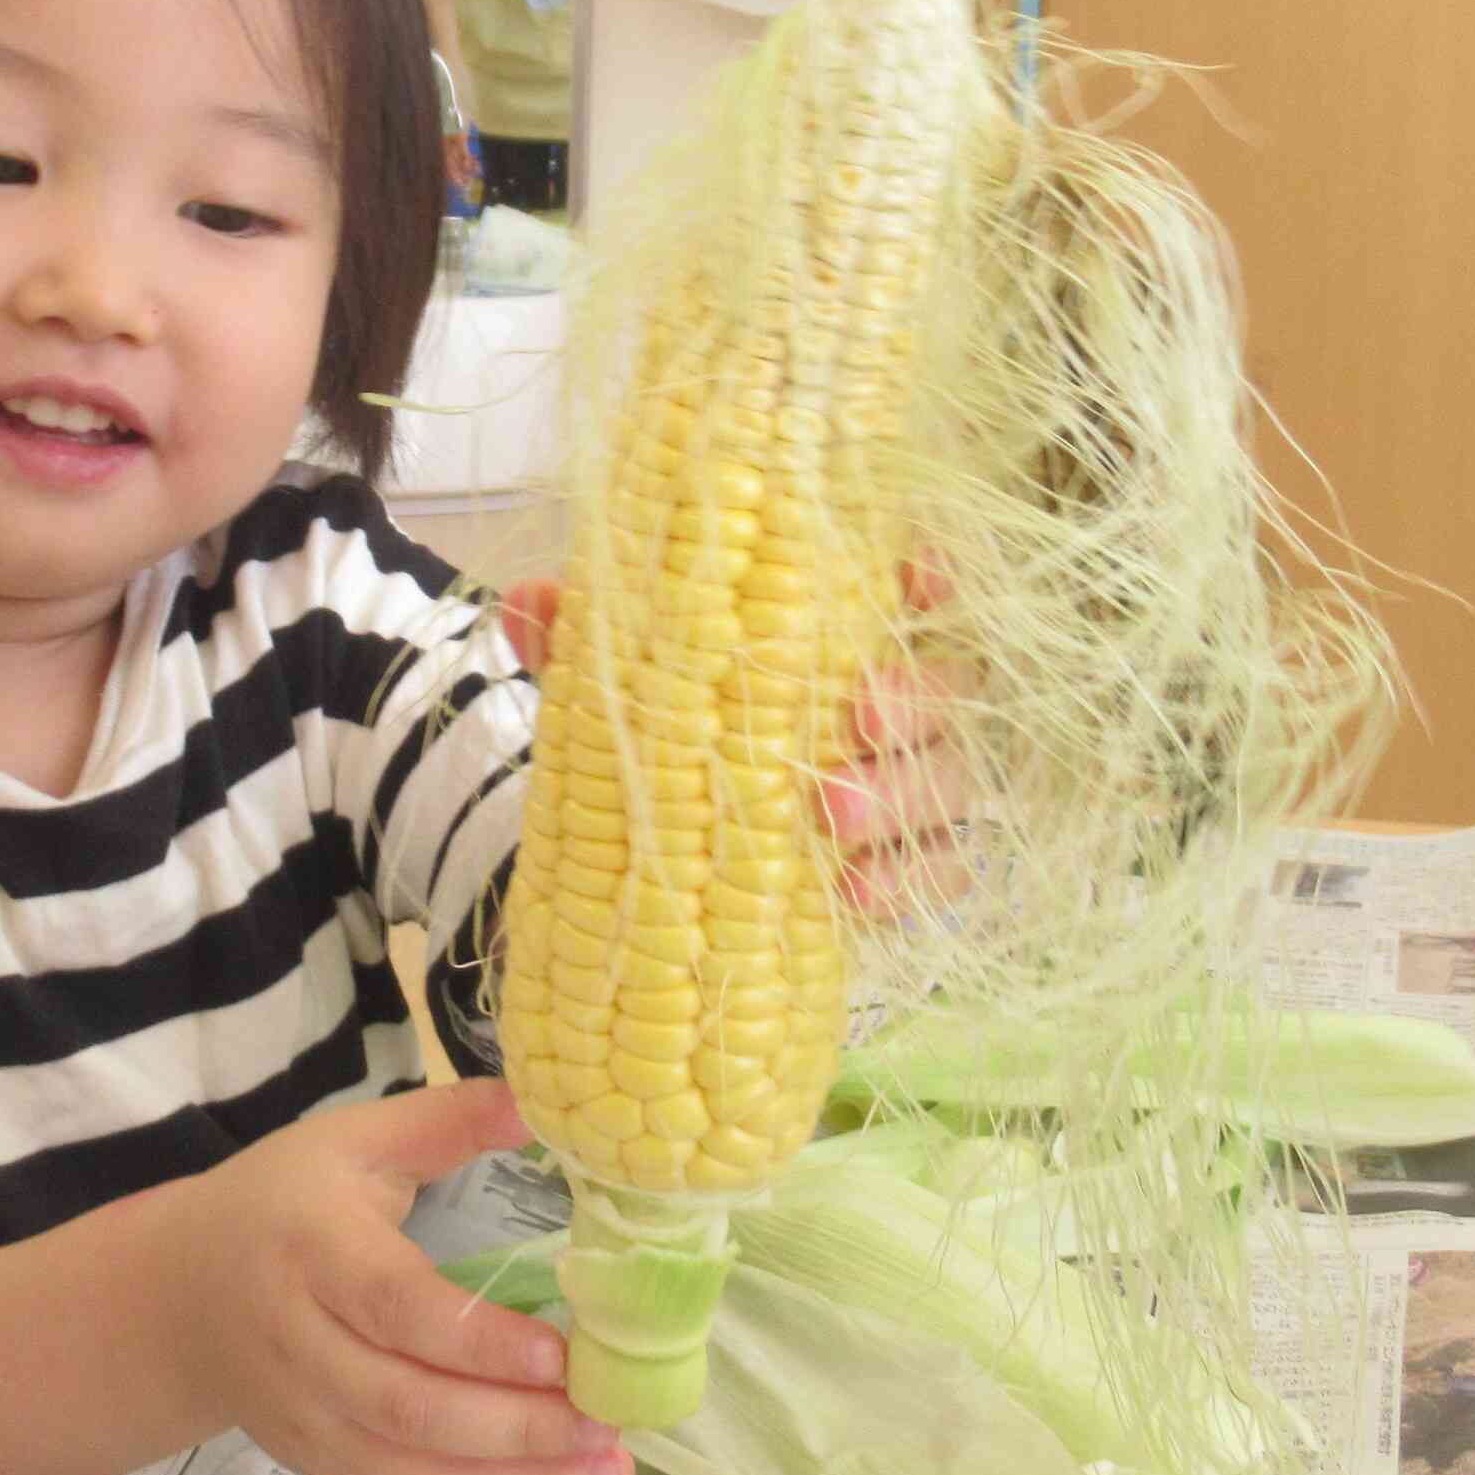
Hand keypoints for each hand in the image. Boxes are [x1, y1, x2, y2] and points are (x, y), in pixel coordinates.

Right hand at [163, 1078, 629, 1474]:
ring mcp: (308, 1423)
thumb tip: (538, 1098)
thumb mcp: (352, 1143)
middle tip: (608, 1424)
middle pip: (409, 1409)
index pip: (396, 1309)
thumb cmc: (285, 1204)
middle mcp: (302, 1347)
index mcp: (311, 1250)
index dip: (480, 1342)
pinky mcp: (320, 1470)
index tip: (563, 1355)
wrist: (181, 1295)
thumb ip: (445, 1121)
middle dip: (519, 1429)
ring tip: (603, 1474)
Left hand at [496, 570, 972, 917]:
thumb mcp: (625, 680)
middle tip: (861, 716)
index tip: (917, 578)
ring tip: (835, 817)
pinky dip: (905, 882)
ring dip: (902, 795)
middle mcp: (902, 697)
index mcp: (847, 626)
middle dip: (913, 698)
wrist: (684, 845)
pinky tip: (855, 897)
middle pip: (946, 684)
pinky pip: (939, 872)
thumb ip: (585, 640)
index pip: (918, 583)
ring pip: (948, 781)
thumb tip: (526, 603)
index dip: (934, 578)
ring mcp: (920, 784)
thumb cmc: (681, 721)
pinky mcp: (917, 864)